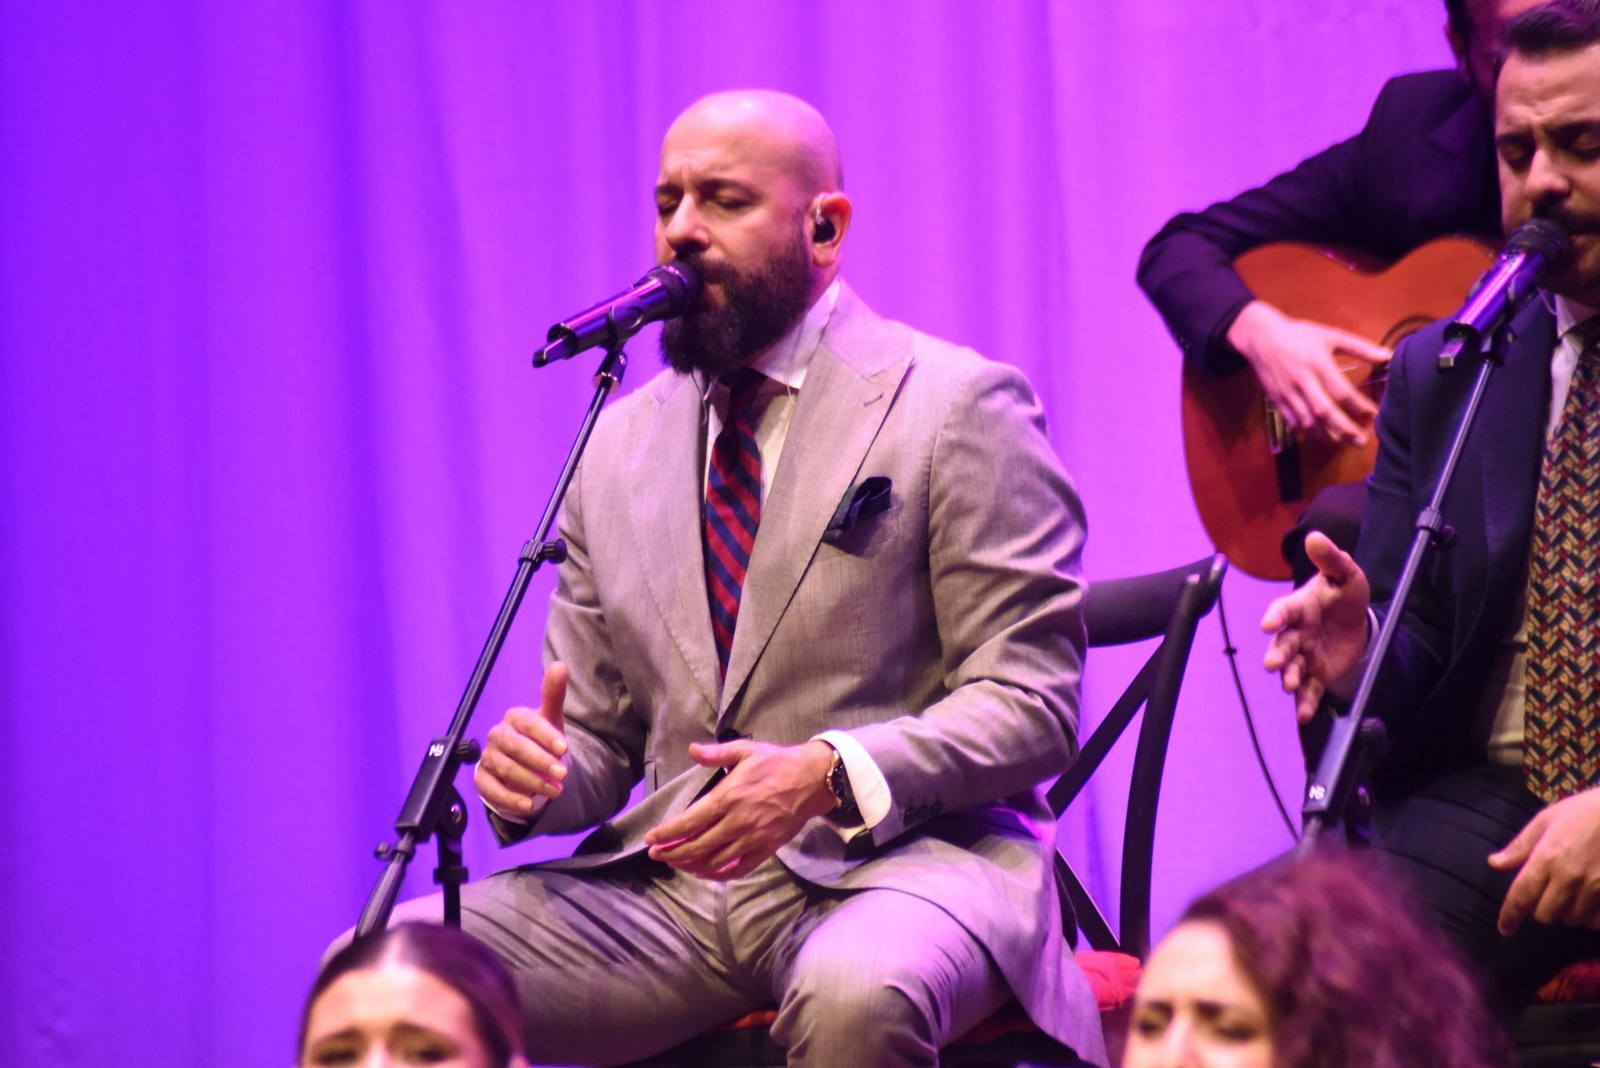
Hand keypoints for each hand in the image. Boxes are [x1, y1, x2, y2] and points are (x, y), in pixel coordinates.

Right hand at [473, 662, 568, 819]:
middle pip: (516, 747)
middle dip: (540, 762)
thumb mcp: (551, 719)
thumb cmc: (540, 739)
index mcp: (515, 718)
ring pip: (506, 769)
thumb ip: (553, 694)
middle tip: (563, 774)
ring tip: (556, 791)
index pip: (528, 723)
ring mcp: (488, 757)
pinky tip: (529, 805)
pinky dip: (510, 798)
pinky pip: (491, 789)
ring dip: (532, 782)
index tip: (565, 748)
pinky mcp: (482, 779)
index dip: (545, 735)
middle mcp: (498, 735)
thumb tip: (560, 665)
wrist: (524, 766)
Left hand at [644, 739, 836, 879]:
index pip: (689, 822)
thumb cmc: (776, 762)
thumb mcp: (745, 750)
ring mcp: (752, 839)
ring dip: (691, 865)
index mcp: (728, 797)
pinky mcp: (766, 849)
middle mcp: (737, 822)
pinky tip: (705, 872)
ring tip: (676, 863)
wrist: (812, 780)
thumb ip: (716, 754)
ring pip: (715, 861)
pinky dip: (719, 875)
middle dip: (672, 853)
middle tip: (656, 855)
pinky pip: (739, 869)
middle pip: (697, 846)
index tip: (651, 838)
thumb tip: (692, 750)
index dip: (667, 833)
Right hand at [1227, 300, 1389, 446]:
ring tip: (1344, 443)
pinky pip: (1293, 422)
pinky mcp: (1277, 401)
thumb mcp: (1331, 336)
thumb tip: (1387, 356)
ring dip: (1326, 435)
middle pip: (1324, 412)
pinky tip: (1321, 435)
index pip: (1342, 391)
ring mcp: (1288, 394)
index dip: (1359, 406)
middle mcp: (1303, 382)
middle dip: (1344, 429)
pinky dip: (1308, 432)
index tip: (1373, 415)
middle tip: (1361, 442)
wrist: (1261, 338)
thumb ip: (1360, 347)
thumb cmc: (1299, 335)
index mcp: (1318, 364)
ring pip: (1307, 422)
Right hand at [1261, 532, 1371, 722]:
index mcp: (1299, 607)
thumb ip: (1331, 558)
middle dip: (1278, 654)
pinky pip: (1309, 691)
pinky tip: (1304, 715)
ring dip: (1289, 678)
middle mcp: (1296, 633)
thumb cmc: (1343, 593)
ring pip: (1292, 669)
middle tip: (1274, 664)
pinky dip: (1305, 704)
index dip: (1276, 616)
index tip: (1269, 624)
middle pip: (1283, 644)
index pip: (1284, 610)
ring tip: (1290, 685)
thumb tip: (1314, 536)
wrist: (1355, 621)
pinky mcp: (1316, 674)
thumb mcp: (1345, 572)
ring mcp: (1304, 656)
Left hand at [1490, 787, 1599, 934]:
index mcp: (1547, 857)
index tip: (1505, 929)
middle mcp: (1569, 877)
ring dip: (1567, 912)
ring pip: (1572, 920)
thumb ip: (1521, 846)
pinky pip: (1596, 921)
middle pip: (1545, 915)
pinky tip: (1591, 902)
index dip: (1509, 916)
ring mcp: (1596, 888)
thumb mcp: (1547, 819)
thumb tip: (1495, 863)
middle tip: (1546, 894)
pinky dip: (1591, 917)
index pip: (1521, 896)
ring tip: (1572, 894)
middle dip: (1540, 909)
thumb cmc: (1585, 811)